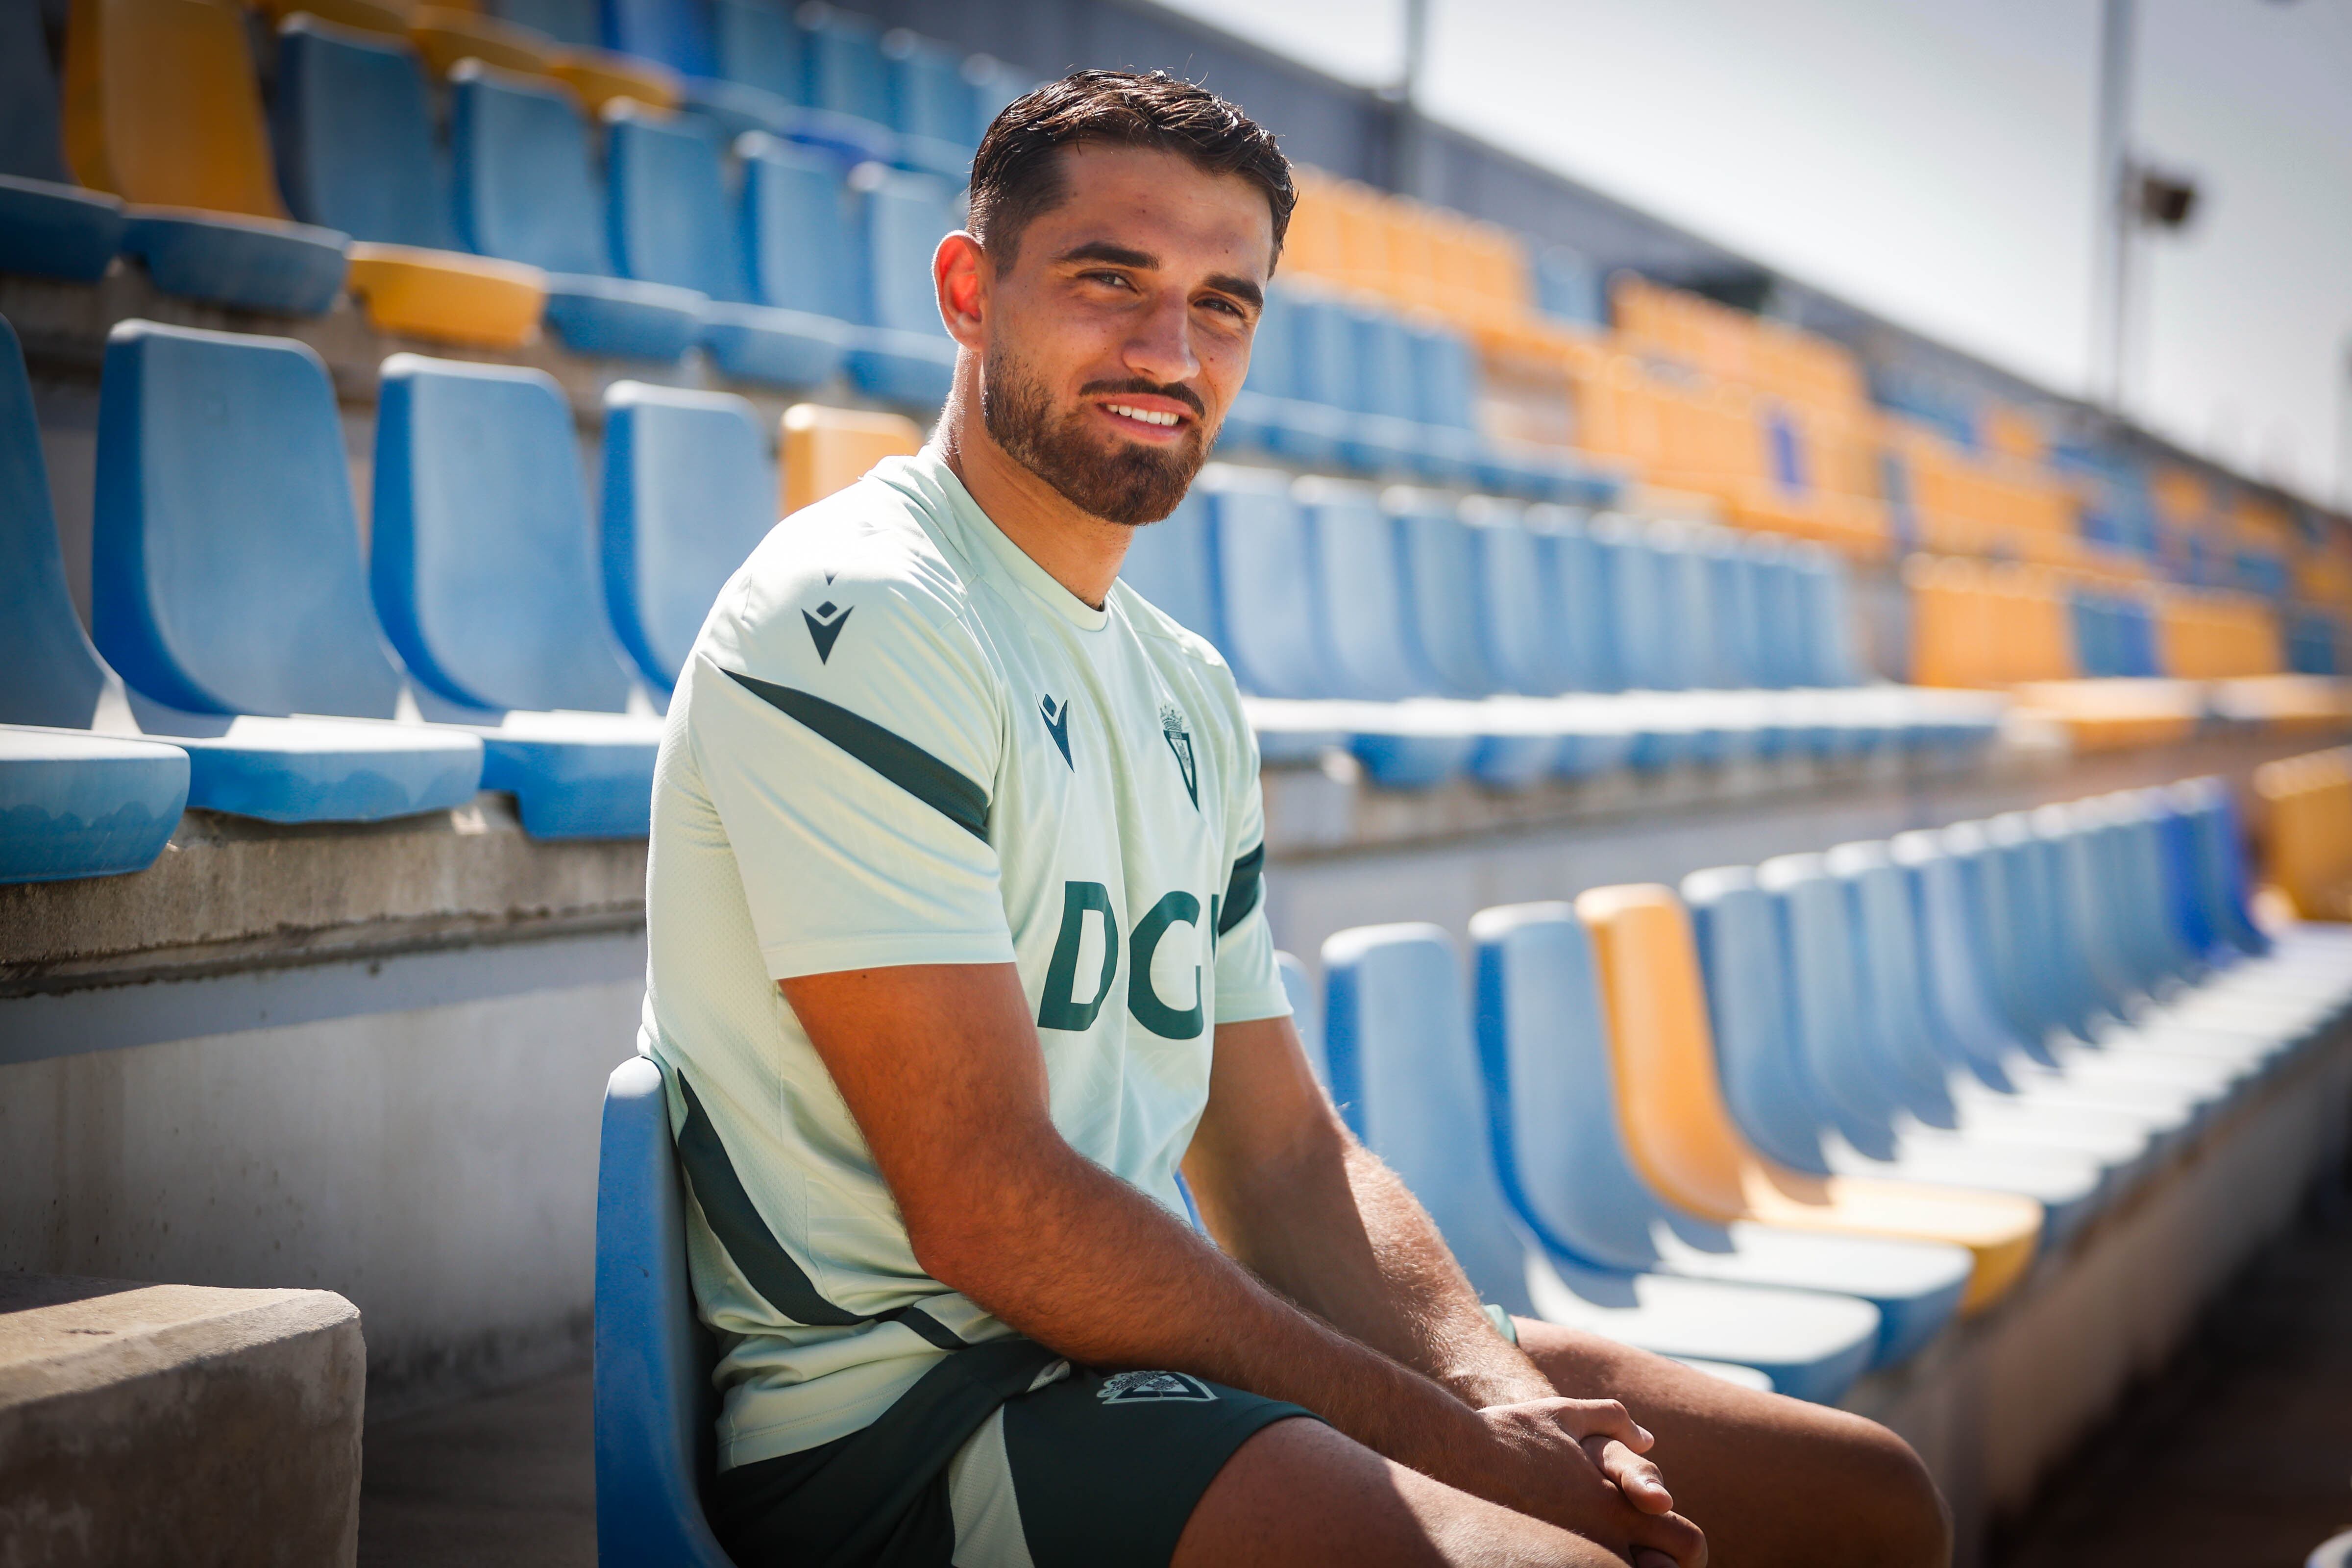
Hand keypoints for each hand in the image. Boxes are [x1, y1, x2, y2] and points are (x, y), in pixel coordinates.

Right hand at [1474, 1398, 1705, 1566]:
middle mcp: (1603, 1539)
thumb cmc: (1508, 1434)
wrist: (1452, 1456)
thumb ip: (1611, 1419)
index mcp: (1618, 1504)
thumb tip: (1648, 1439)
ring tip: (1602, 1558)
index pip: (1689, 1544)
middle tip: (1649, 1562)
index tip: (1671, 1552)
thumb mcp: (1562, 1413)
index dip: (1688, 1553)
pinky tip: (1562, 1559)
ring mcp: (1573, 1556)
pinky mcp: (1540, 1562)